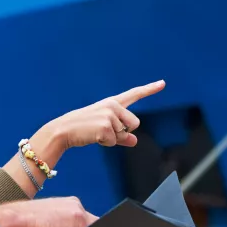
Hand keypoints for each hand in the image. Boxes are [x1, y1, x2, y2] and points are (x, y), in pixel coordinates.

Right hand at [36, 80, 165, 151]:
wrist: (64, 130)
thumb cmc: (83, 129)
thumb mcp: (104, 129)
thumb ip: (121, 135)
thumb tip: (135, 141)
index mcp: (112, 103)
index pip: (134, 94)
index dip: (150, 89)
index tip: (163, 83)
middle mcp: (112, 105)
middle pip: (135, 123)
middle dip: (124, 132)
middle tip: (104, 132)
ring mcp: (109, 114)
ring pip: (124, 133)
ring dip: (112, 139)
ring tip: (96, 133)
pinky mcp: (105, 125)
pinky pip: (114, 141)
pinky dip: (105, 143)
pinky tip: (93, 137)